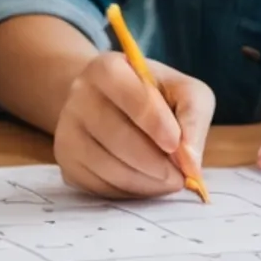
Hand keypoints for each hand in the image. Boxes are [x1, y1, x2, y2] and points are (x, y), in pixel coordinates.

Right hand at [55, 49, 212, 198]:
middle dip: (155, 163)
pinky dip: (128, 192)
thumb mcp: (184, 91)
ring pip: (106, 166)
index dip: (155, 123)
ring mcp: (67, 129)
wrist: (110, 102)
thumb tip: (190, 161)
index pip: (130, 96)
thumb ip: (194, 116)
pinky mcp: (66, 160)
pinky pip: (98, 186)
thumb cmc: (154, 95)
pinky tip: (144, 182)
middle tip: (180, 177)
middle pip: (116, 136)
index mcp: (108, 69)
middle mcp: (80, 96)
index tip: (176, 145)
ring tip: (167, 181)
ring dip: (144, 182)